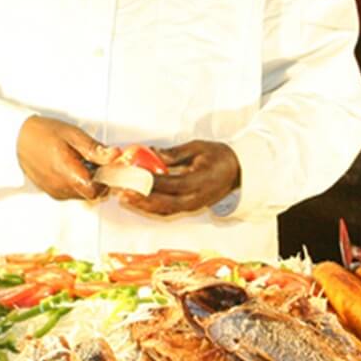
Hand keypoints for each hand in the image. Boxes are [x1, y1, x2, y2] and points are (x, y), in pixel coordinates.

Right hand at [16, 116, 101, 200]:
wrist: (17, 138)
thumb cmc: (42, 134)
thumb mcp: (72, 135)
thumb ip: (94, 149)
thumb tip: (114, 156)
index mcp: (67, 173)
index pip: (97, 190)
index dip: (107, 180)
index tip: (108, 167)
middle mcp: (60, 187)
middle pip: (91, 194)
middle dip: (99, 180)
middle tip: (97, 161)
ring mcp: (55, 192)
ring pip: (82, 194)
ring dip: (88, 181)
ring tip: (82, 161)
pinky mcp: (52, 192)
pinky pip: (72, 193)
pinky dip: (77, 183)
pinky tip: (73, 167)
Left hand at [121, 141, 240, 216]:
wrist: (237, 172)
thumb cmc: (219, 157)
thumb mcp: (198, 148)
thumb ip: (174, 154)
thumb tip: (152, 153)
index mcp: (201, 181)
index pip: (173, 184)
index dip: (152, 182)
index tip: (135, 176)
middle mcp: (197, 198)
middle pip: (165, 203)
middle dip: (142, 198)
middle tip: (123, 191)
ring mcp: (193, 206)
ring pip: (164, 210)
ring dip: (143, 205)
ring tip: (125, 197)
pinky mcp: (189, 209)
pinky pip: (167, 211)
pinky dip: (150, 208)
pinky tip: (137, 201)